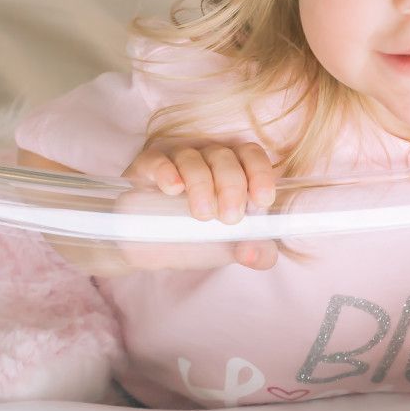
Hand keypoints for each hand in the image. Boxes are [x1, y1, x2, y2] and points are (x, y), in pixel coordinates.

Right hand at [118, 141, 277, 270]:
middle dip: (232, 186)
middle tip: (230, 218)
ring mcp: (175, 160)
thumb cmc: (201, 235)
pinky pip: (157, 161)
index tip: (262, 200)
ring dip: (201, 184)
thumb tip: (253, 254)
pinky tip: (173, 189)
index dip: (260, 174)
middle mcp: (207, 158)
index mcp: (234, 169)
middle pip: (224, 157)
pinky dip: (166, 172)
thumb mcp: (232, 247)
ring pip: (192, 159)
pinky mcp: (147, 167)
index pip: (252, 156)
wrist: (152, 248)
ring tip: (203, 214)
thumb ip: (257, 253)